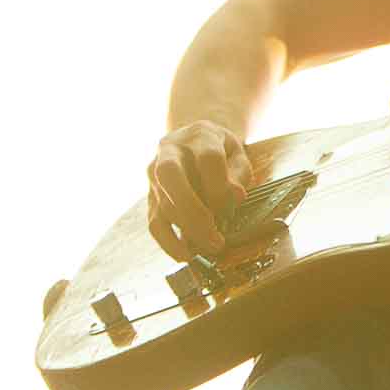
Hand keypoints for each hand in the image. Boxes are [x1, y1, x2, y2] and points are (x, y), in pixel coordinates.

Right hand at [146, 119, 254, 260]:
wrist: (192, 140)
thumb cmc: (219, 150)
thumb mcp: (237, 155)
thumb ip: (239, 174)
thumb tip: (236, 196)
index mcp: (199, 135)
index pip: (207, 157)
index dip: (220, 184)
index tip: (232, 204)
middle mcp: (170, 151)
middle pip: (171, 175)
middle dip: (193, 210)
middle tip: (215, 236)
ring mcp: (155, 173)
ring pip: (162, 201)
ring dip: (187, 230)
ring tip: (211, 245)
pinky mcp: (150, 195)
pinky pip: (154, 221)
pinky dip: (168, 242)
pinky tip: (185, 254)